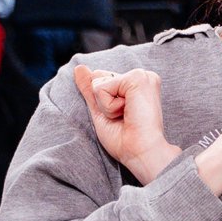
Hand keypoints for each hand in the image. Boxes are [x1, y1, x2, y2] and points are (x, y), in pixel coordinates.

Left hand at [74, 65, 179, 184]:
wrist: (140, 152)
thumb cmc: (125, 139)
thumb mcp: (102, 111)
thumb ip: (91, 89)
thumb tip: (79, 68)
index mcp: (138, 83)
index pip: (102, 80)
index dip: (104, 102)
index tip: (124, 117)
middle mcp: (143, 76)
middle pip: (98, 79)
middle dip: (103, 102)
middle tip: (124, 118)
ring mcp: (142, 76)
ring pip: (99, 83)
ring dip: (106, 106)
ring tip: (126, 116)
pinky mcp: (137, 79)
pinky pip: (101, 88)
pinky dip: (108, 106)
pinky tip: (127, 113)